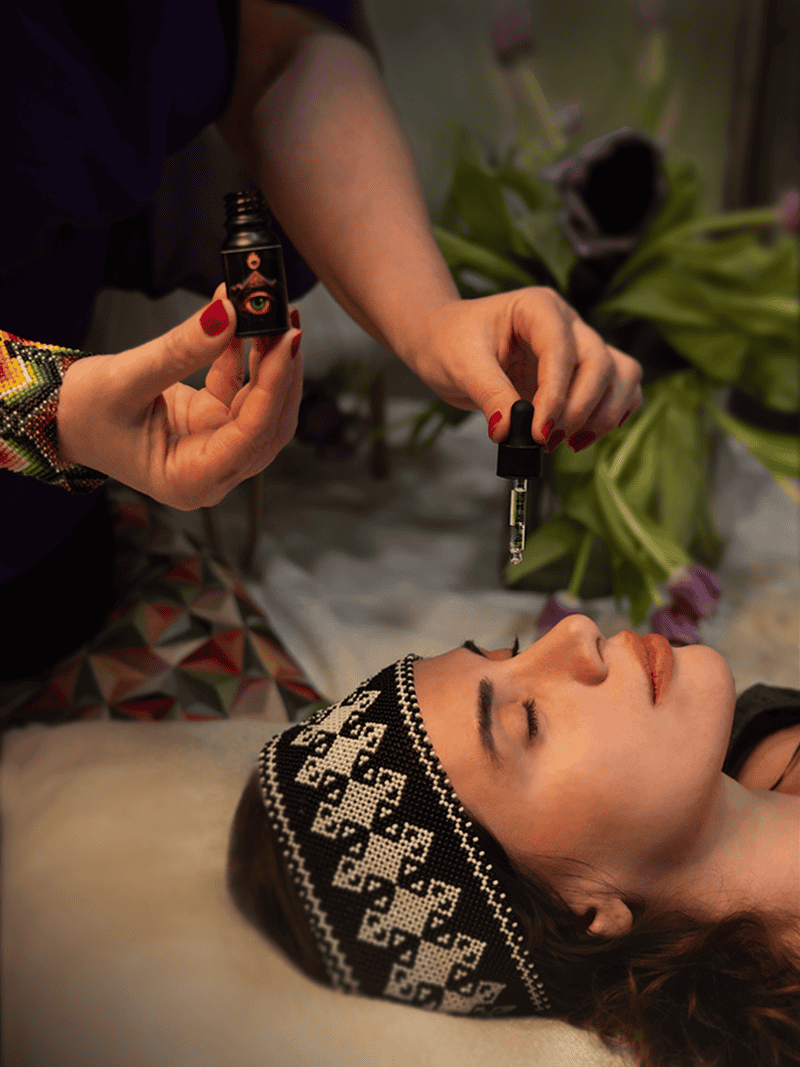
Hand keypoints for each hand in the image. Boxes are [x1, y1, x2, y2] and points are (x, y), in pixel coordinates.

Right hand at [57, 283, 303, 508]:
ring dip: (270, 362)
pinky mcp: (213, 422)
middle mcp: (212, 472)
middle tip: (287, 320)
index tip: (287, 341)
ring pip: (263, 406)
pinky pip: (243, 389)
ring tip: (271, 313)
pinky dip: (245, 357)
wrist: (59, 416)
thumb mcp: (127, 378)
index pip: (252, 435)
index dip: (275, 386)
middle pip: (269, 424)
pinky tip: (242, 323)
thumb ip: (181, 350)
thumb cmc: (81, 414)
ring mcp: (216, 447)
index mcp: (191, 481)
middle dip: (282, 373)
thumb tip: (228, 313)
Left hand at [405, 288, 642, 451]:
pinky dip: (611, 415)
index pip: (561, 349)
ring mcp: (580, 346)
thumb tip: (509, 430)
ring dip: (603, 413)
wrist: (446, 344)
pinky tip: (580, 437)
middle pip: (600, 362)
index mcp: (537, 308)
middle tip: (547, 439)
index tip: (539, 431)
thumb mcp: (461, 366)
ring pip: (622, 373)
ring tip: (565, 441)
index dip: (556, 394)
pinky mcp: (583, 373)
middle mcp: (567, 323)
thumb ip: (488, 394)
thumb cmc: (451, 343)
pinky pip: (621, 389)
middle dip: (579, 408)